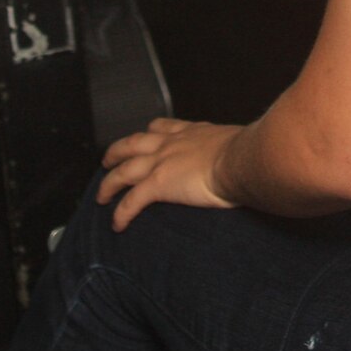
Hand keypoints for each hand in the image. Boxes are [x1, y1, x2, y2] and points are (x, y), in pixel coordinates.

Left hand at [98, 117, 240, 230]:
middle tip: (108, 160)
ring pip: (124, 170)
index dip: (149, 133)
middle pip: (133, 143)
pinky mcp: (159, 184)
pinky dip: (122, 212)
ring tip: (102, 194)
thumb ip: (232, 149)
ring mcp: (162, 162)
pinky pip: (132, 200)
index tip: (145, 136)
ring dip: (110, 182)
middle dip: (117, 151)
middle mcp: (172, 143)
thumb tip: (245, 159)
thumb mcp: (237, 143)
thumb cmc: (248, 153)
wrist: (242, 160)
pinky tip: (117, 223)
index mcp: (191, 132)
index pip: (162, 127)